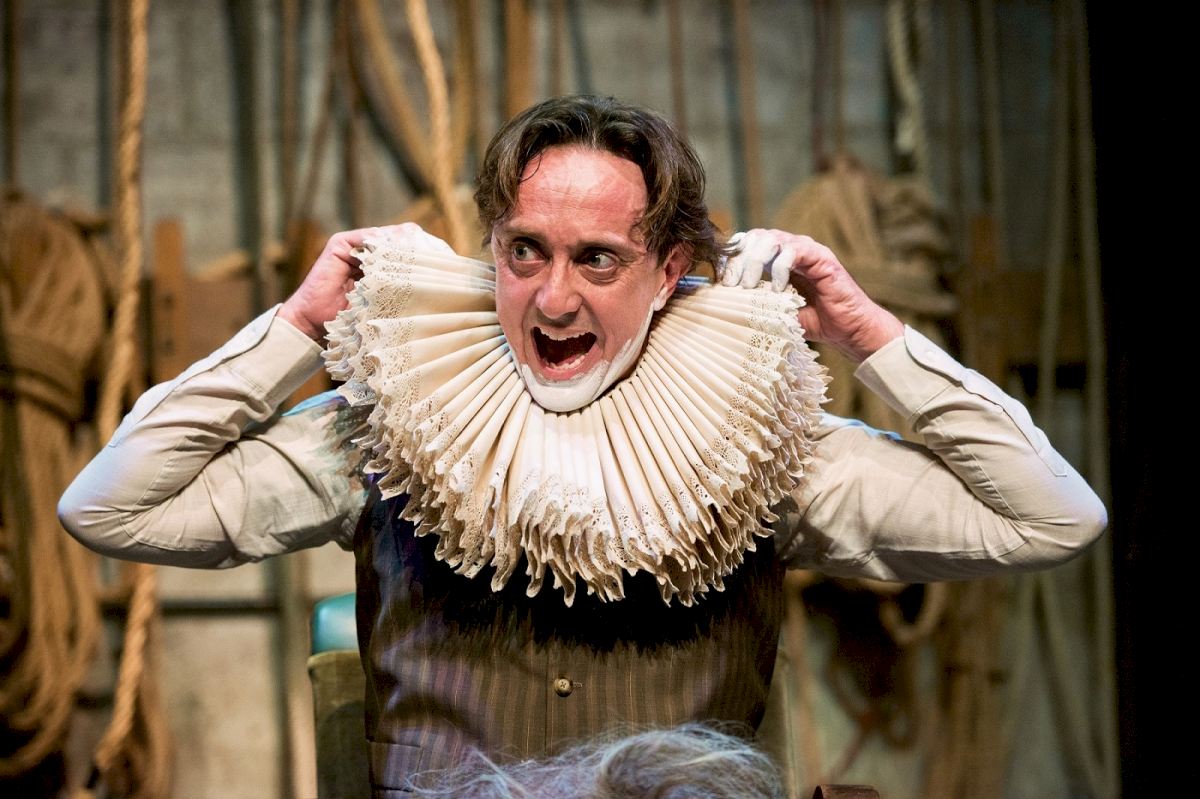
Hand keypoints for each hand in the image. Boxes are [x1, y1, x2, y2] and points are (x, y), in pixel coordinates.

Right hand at [278, 223, 453, 340]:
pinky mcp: (341, 244)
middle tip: (446, 264)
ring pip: (396, 234)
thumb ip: (414, 295)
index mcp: (392, 263)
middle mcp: (377, 249)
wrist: (315, 329)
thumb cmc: (357, 325)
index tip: (457, 269)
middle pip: (413, 236)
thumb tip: (451, 292)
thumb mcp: (393, 309)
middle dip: (431, 249)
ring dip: (413, 246)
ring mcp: (359, 243)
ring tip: (426, 263)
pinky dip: (384, 245)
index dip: (439, 256)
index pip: (422, 249)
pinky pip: (369, 237)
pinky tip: (399, 258)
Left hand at [718, 228, 902, 361]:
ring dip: (754, 262)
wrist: (847, 330)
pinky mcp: (821, 257)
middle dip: (737, 259)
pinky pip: (794, 251)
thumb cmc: (813, 321)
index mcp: (776, 258)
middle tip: (731, 285)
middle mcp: (790, 249)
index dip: (729, 258)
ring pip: (770, 239)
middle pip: (754, 237)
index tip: (720, 281)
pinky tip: (779, 289)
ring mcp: (806, 250)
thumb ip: (753, 301)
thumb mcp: (773, 311)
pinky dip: (780, 268)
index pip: (746, 244)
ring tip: (749, 286)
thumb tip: (721, 303)